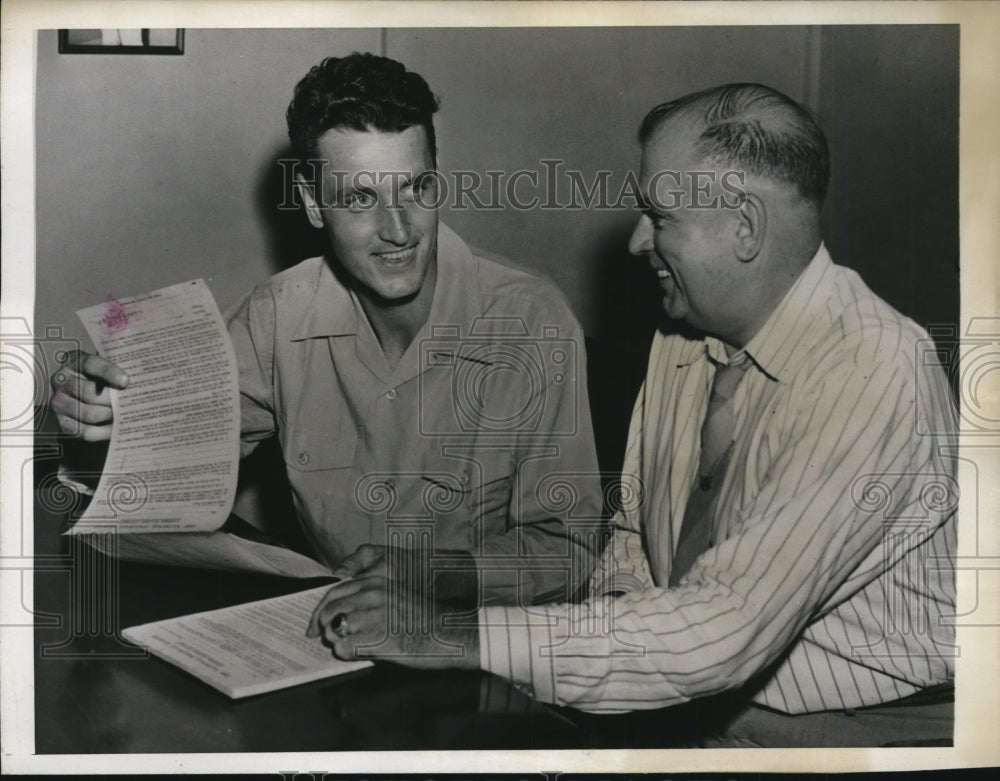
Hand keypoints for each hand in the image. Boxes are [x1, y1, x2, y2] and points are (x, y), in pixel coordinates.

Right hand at [49, 350, 128, 441]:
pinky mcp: (62, 422)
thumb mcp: (105, 368)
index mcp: (74, 361)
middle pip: (90, 393)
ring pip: (88, 413)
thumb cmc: (100, 378)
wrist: (84, 392)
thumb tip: (139, 383)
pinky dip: (103, 432)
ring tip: (124, 416)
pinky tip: (116, 429)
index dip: (109, 372)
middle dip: (113, 401)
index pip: (91, 364)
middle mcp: (62, 380)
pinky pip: (85, 431)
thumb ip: (117, 372)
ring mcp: (59, 401)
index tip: (126, 381)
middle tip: (130, 405)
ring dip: (109, 416)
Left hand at [306, 547, 479, 669]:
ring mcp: (373, 617)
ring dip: (339, 642)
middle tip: (328, 640)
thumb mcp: (395, 597)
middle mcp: (371, 596)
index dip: (319, 612)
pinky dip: (349, 655)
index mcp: (375, 583)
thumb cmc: (423, 619)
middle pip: (328, 612)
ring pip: (334, 632)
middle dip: (324, 629)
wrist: (448, 633)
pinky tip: (364, 653)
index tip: (314, 626)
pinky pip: (345, 649)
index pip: (333, 593)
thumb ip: (367, 599)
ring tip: (355, 646)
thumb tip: (339, 615)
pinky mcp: (376, 638)